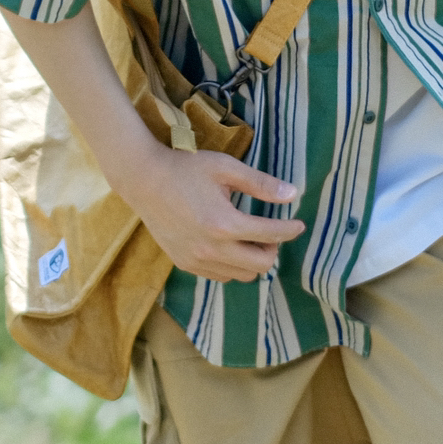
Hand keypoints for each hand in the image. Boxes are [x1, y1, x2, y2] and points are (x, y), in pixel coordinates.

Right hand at [115, 142, 304, 283]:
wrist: (144, 180)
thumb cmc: (186, 168)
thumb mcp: (226, 168)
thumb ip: (260, 184)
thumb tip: (292, 194)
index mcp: (224, 223)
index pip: (271, 235)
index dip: (290, 230)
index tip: (299, 224)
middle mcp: (211, 249)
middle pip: (260, 265)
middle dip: (272, 249)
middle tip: (270, 232)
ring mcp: (196, 260)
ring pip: (241, 275)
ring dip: (252, 259)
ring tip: (249, 238)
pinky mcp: (184, 264)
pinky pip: (220, 276)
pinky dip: (231, 265)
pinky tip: (228, 245)